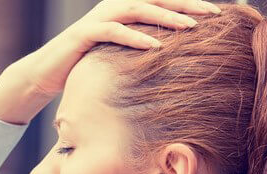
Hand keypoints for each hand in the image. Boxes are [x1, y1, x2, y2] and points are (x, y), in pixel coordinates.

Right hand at [0, 0, 220, 124]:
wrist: (46, 73)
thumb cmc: (87, 66)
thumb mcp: (120, 56)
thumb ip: (144, 49)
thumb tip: (176, 61)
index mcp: (125, 9)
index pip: (163, 1)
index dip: (190, 4)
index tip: (220, 15)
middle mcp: (114, 7)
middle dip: (186, 5)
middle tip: (214, 15)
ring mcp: (99, 18)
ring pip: (138, 9)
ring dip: (165, 17)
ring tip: (189, 28)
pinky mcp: (84, 34)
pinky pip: (113, 31)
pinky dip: (135, 38)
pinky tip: (155, 48)